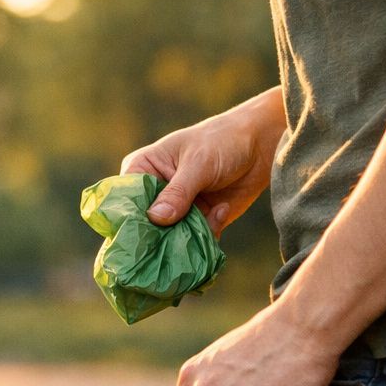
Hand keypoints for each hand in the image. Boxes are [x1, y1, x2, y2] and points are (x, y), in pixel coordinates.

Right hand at [121, 89, 285, 236]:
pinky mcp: (196, 225)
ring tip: (209, 216)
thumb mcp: (199, 163)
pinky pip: (192, 244)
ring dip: (187, 238)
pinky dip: (206, 237)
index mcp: (142, 170)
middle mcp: (154, 194)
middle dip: (159, 237)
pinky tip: (222, 210)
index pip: (124, 200)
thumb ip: (178, 192)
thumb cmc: (222, 141)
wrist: (260, 146)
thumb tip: (155, 218)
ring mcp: (175, 212)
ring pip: (168, 240)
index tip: (141, 235)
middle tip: (177, 238)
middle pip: (144, 227)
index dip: (128, 219)